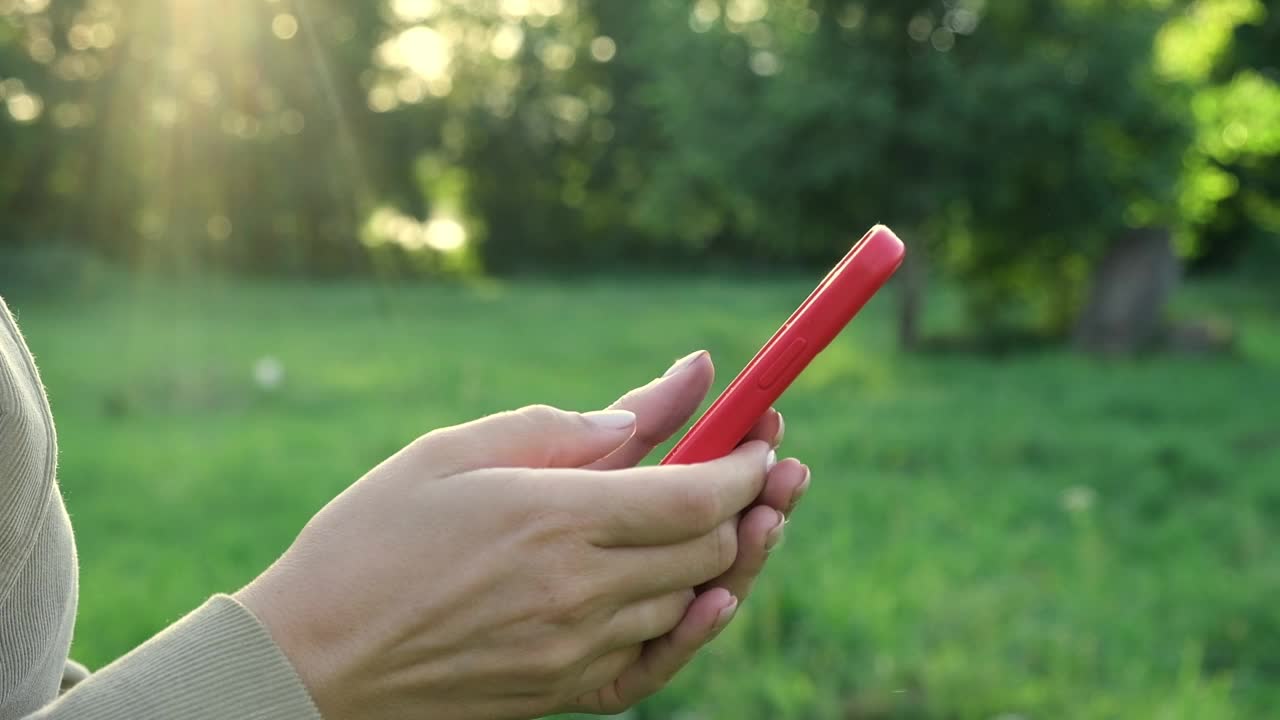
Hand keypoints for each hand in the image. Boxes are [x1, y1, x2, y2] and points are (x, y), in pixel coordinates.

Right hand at [235, 394, 774, 719]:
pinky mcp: (560, 693)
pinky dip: (695, 630)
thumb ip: (560, 427)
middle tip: (775, 463)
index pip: (693, 495)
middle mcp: (577, 592)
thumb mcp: (451, 452)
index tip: (762, 433)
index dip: (743, 463)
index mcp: (552, 519)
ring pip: (692, 600)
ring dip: (733, 554)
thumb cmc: (367, 538)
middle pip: (707, 547)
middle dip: (754, 499)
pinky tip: (715, 598)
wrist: (309, 658)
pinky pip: (654, 667)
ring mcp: (573, 652)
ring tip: (759, 514)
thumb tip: (647, 410)